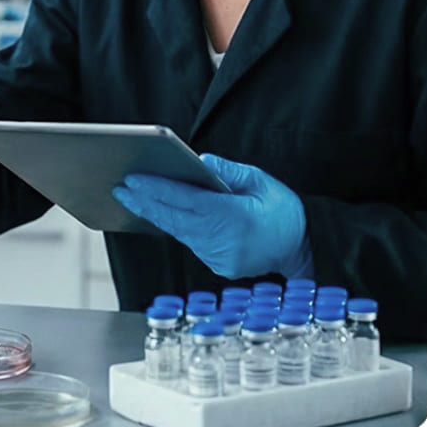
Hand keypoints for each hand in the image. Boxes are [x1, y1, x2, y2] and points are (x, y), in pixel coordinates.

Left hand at [112, 154, 312, 279]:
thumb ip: (228, 171)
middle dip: (144, 202)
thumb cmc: (284, 210)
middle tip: (120, 188)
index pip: (185, 200)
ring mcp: (219, 256)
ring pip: (178, 232)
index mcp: (234, 217)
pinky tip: (157, 214)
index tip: (133, 180)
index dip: (156, 189)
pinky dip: (173, 227)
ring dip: (154, 214)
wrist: (306, 246)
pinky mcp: (218, 265)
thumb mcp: (261, 181)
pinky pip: (189, 242)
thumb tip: (199, 161)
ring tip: (131, 197)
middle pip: (174, 218)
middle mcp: (223, 240)